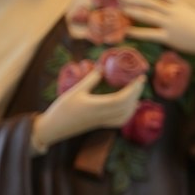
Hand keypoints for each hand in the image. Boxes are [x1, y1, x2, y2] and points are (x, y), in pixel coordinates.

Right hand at [31, 68, 145, 153]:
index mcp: (97, 106)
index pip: (122, 98)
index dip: (134, 88)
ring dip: (134, 102)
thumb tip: (102, 66)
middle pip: (127, 106)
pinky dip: (129, 113)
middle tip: (141, 80)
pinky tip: (131, 106)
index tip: (140, 77)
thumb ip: (91, 79)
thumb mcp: (76, 91)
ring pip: (126, 115)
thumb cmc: (62, 108)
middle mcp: (103, 116)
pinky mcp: (101, 125)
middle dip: (137, 93)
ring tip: (137, 90)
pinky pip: (120, 121)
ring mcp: (103, 122)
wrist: (54, 128)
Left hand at [120, 0, 194, 65]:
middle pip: (150, 2)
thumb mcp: (189, 13)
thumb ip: (176, 9)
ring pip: (147, 15)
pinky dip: (137, 32)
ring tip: (121, 10)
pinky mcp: (170, 38)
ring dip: (132, 11)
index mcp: (179, 4)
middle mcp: (173, 12)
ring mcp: (171, 24)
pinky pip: (150, 34)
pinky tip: (128, 32)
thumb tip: (162, 8)